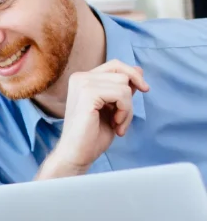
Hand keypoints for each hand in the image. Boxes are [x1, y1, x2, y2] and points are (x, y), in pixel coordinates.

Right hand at [45, 60, 148, 176]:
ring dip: (127, 108)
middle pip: (122, 74)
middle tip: (121, 119)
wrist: (76, 155)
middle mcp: (80, 78)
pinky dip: (125, 112)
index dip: (133, 75)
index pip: (115, 65)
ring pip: (124, 85)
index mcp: (82, 79)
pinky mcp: (88, 94)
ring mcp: (82, 84)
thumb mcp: (112, 108)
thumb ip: (121, 89)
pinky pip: (122, 94)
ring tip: (117, 124)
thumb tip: (138, 70)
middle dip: (129, 98)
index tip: (144, 90)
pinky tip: (115, 124)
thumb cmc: (92, 135)